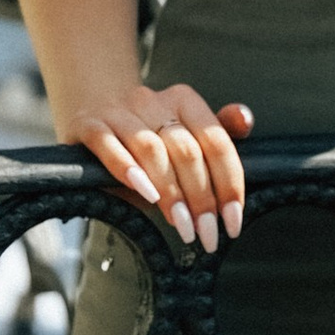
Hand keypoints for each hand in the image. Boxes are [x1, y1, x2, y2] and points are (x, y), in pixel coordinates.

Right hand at [57, 84, 248, 251]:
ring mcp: (118, 111)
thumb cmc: (146, 137)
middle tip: (206, 234)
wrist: (93, 115)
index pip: (216, 140)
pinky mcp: (89, 124)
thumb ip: (216, 136)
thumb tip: (245, 120)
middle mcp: (151, 100)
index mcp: (184, 100)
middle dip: (201, 198)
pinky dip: (128, 170)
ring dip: (170, 193)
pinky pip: (108, 146)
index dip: (229, 183)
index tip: (232, 222)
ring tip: (182, 225)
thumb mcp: (184, 138)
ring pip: (151, 150)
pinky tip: (146, 195)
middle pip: (186, 150)